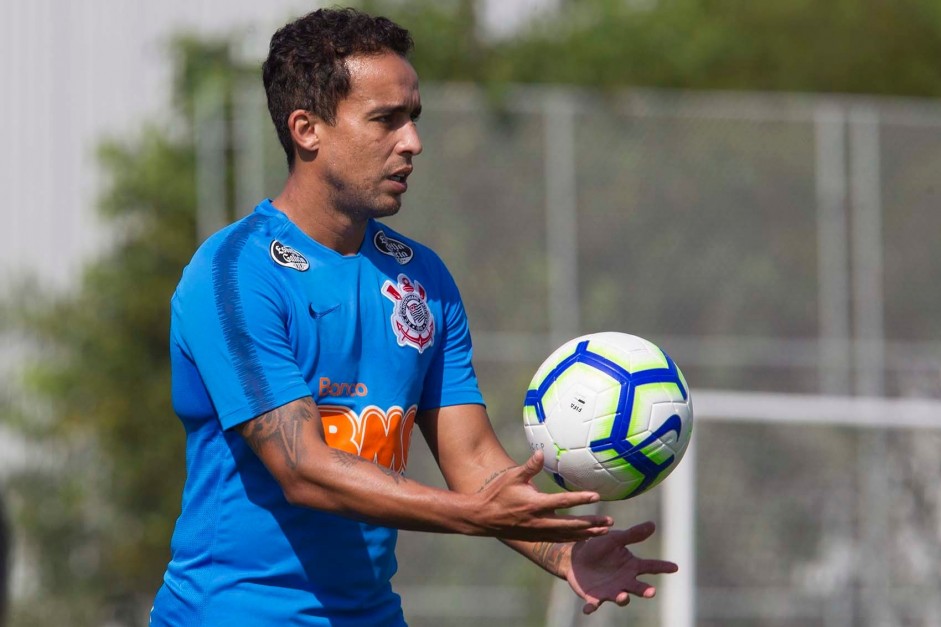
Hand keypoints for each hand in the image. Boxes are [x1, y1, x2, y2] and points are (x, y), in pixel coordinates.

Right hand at [472, 450, 613, 541]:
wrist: (483, 518)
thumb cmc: (498, 494)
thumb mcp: (512, 477)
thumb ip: (530, 466)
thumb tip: (542, 453)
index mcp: (535, 504)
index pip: (563, 502)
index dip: (581, 498)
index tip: (597, 496)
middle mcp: (539, 520)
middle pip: (571, 524)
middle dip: (591, 523)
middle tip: (609, 521)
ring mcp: (538, 532)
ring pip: (567, 535)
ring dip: (587, 533)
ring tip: (604, 531)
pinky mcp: (536, 537)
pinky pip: (559, 540)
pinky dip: (573, 539)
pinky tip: (585, 537)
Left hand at [566, 521, 677, 613]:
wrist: (577, 557)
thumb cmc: (599, 547)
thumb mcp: (615, 539)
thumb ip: (632, 535)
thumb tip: (652, 524)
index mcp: (632, 566)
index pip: (650, 566)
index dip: (663, 567)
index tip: (675, 567)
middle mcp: (624, 581)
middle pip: (638, 587)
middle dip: (645, 591)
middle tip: (652, 592)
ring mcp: (611, 591)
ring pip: (620, 598)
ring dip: (622, 598)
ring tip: (623, 596)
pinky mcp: (594, 597)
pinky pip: (594, 604)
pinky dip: (592, 607)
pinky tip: (588, 609)